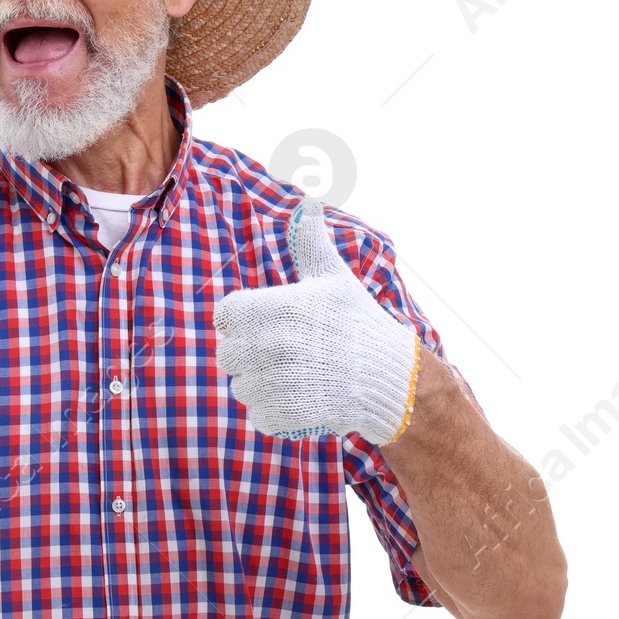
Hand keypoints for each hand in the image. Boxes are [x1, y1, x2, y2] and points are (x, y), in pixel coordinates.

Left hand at [212, 202, 421, 445]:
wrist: (392, 376)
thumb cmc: (358, 322)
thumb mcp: (335, 278)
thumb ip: (311, 243)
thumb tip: (308, 203)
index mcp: (283, 307)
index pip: (225, 314)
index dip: (239, 320)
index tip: (258, 324)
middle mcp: (279, 343)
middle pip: (227, 354)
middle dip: (247, 354)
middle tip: (279, 352)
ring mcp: (283, 381)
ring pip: (240, 387)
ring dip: (259, 385)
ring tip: (292, 375)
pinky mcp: (289, 413)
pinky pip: (256, 415)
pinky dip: (271, 411)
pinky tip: (297, 397)